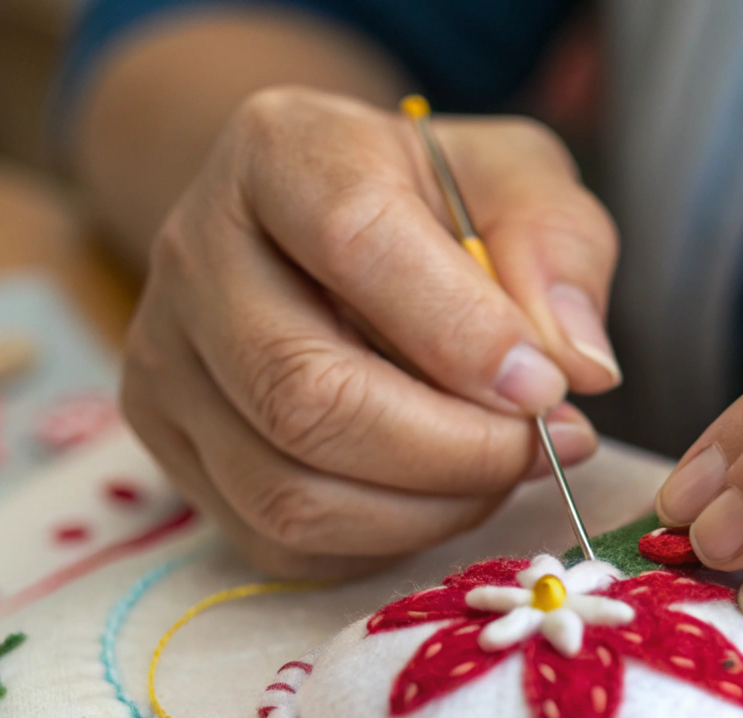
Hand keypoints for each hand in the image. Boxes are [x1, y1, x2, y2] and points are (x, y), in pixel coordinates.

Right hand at [123, 87, 619, 576]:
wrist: (324, 230)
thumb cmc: (435, 205)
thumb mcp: (519, 183)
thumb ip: (558, 251)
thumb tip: (576, 367)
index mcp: (280, 154)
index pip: (354, 242)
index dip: (462, 334)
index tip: (548, 388)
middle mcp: (194, 256)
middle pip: (307, 395)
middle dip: (456, 450)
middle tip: (544, 446)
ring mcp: (166, 364)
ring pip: (290, 490)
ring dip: (428, 508)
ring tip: (502, 470)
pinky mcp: (173, 449)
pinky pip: (280, 539)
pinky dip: (383, 539)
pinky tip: (440, 493)